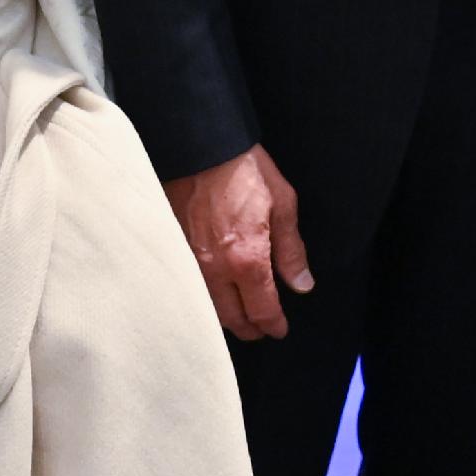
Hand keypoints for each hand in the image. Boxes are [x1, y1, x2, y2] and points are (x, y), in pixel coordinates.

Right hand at [166, 145, 313, 340]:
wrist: (199, 146)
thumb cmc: (243, 169)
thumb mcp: (282, 204)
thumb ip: (291, 250)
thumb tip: (301, 283)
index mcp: (247, 259)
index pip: (262, 309)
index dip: (273, 325)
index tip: (279, 329)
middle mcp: (216, 268)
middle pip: (232, 318)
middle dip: (250, 329)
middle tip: (262, 330)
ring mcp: (190, 261)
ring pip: (208, 307)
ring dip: (226, 317)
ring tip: (240, 317)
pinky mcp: (174, 250)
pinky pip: (191, 286)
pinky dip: (205, 298)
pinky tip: (214, 295)